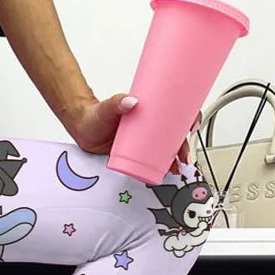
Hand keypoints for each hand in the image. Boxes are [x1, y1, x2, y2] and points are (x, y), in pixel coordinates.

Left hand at [63, 95, 196, 175]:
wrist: (82, 128)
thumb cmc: (96, 114)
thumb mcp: (108, 107)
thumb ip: (117, 102)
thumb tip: (130, 101)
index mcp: (149, 111)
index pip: (175, 111)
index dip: (189, 117)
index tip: (193, 124)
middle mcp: (149, 125)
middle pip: (174, 134)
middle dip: (183, 145)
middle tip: (184, 155)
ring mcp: (143, 140)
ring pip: (165, 149)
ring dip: (175, 159)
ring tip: (177, 167)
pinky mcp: (135, 153)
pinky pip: (151, 160)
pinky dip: (160, 167)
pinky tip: (165, 172)